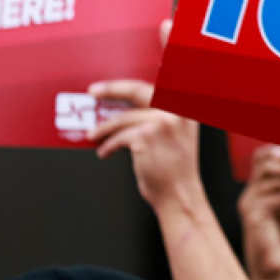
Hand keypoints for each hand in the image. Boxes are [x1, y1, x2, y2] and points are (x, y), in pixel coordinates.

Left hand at [88, 80, 202, 210]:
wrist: (180, 195)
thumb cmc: (175, 170)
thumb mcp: (177, 135)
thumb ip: (159, 116)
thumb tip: (125, 109)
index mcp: (186, 108)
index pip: (153, 88)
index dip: (129, 85)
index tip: (110, 84)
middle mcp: (177, 111)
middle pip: (137, 91)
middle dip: (111, 89)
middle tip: (93, 91)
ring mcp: (162, 122)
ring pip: (123, 119)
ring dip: (104, 129)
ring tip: (94, 136)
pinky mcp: (146, 137)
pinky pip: (118, 137)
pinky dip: (108, 146)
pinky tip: (105, 152)